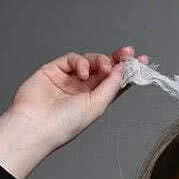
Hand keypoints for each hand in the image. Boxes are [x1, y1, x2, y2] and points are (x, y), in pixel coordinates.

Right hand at [5, 46, 149, 152]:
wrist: (35, 125)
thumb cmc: (64, 124)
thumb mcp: (97, 106)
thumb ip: (111, 86)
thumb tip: (124, 69)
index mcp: (95, 101)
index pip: (115, 82)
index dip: (128, 71)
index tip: (142, 61)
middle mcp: (82, 89)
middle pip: (105, 69)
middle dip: (118, 60)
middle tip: (128, 53)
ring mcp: (68, 79)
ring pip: (90, 61)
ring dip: (100, 61)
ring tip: (104, 67)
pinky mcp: (54, 70)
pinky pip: (72, 59)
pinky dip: (80, 62)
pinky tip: (82, 73)